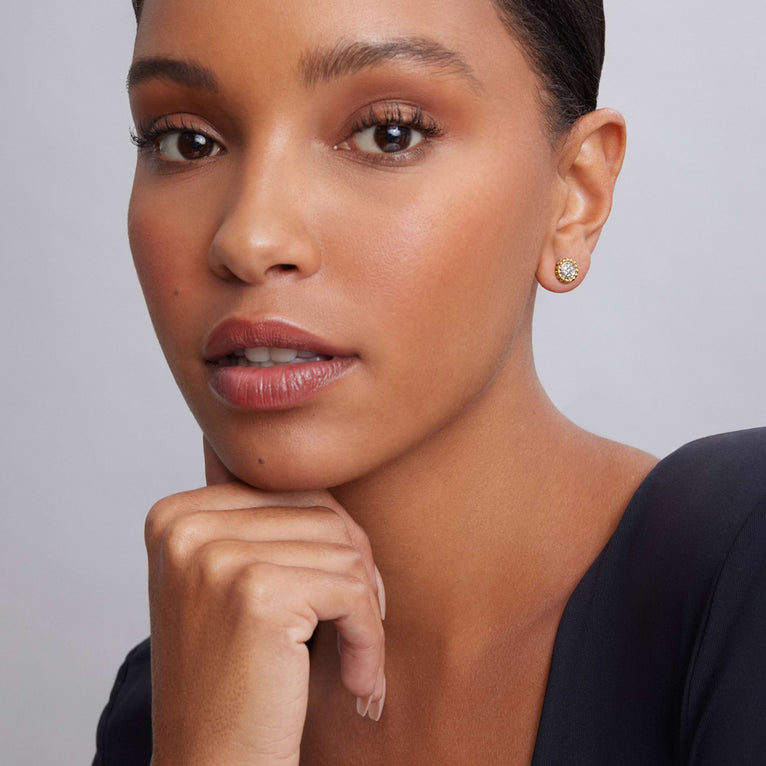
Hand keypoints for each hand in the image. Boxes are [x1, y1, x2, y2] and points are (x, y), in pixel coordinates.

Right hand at [145, 439, 385, 764]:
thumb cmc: (232, 680)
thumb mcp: (227, 583)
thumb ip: (260, 523)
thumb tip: (320, 460)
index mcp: (175, 514)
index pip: (292, 491)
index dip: (333, 543)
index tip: (341, 597)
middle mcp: (186, 526)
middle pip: (324, 513)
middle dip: (357, 571)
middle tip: (358, 627)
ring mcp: (216, 556)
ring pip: (345, 549)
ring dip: (366, 611)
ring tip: (354, 659)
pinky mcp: (256, 593)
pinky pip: (352, 591)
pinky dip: (370, 639)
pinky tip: (357, 681)